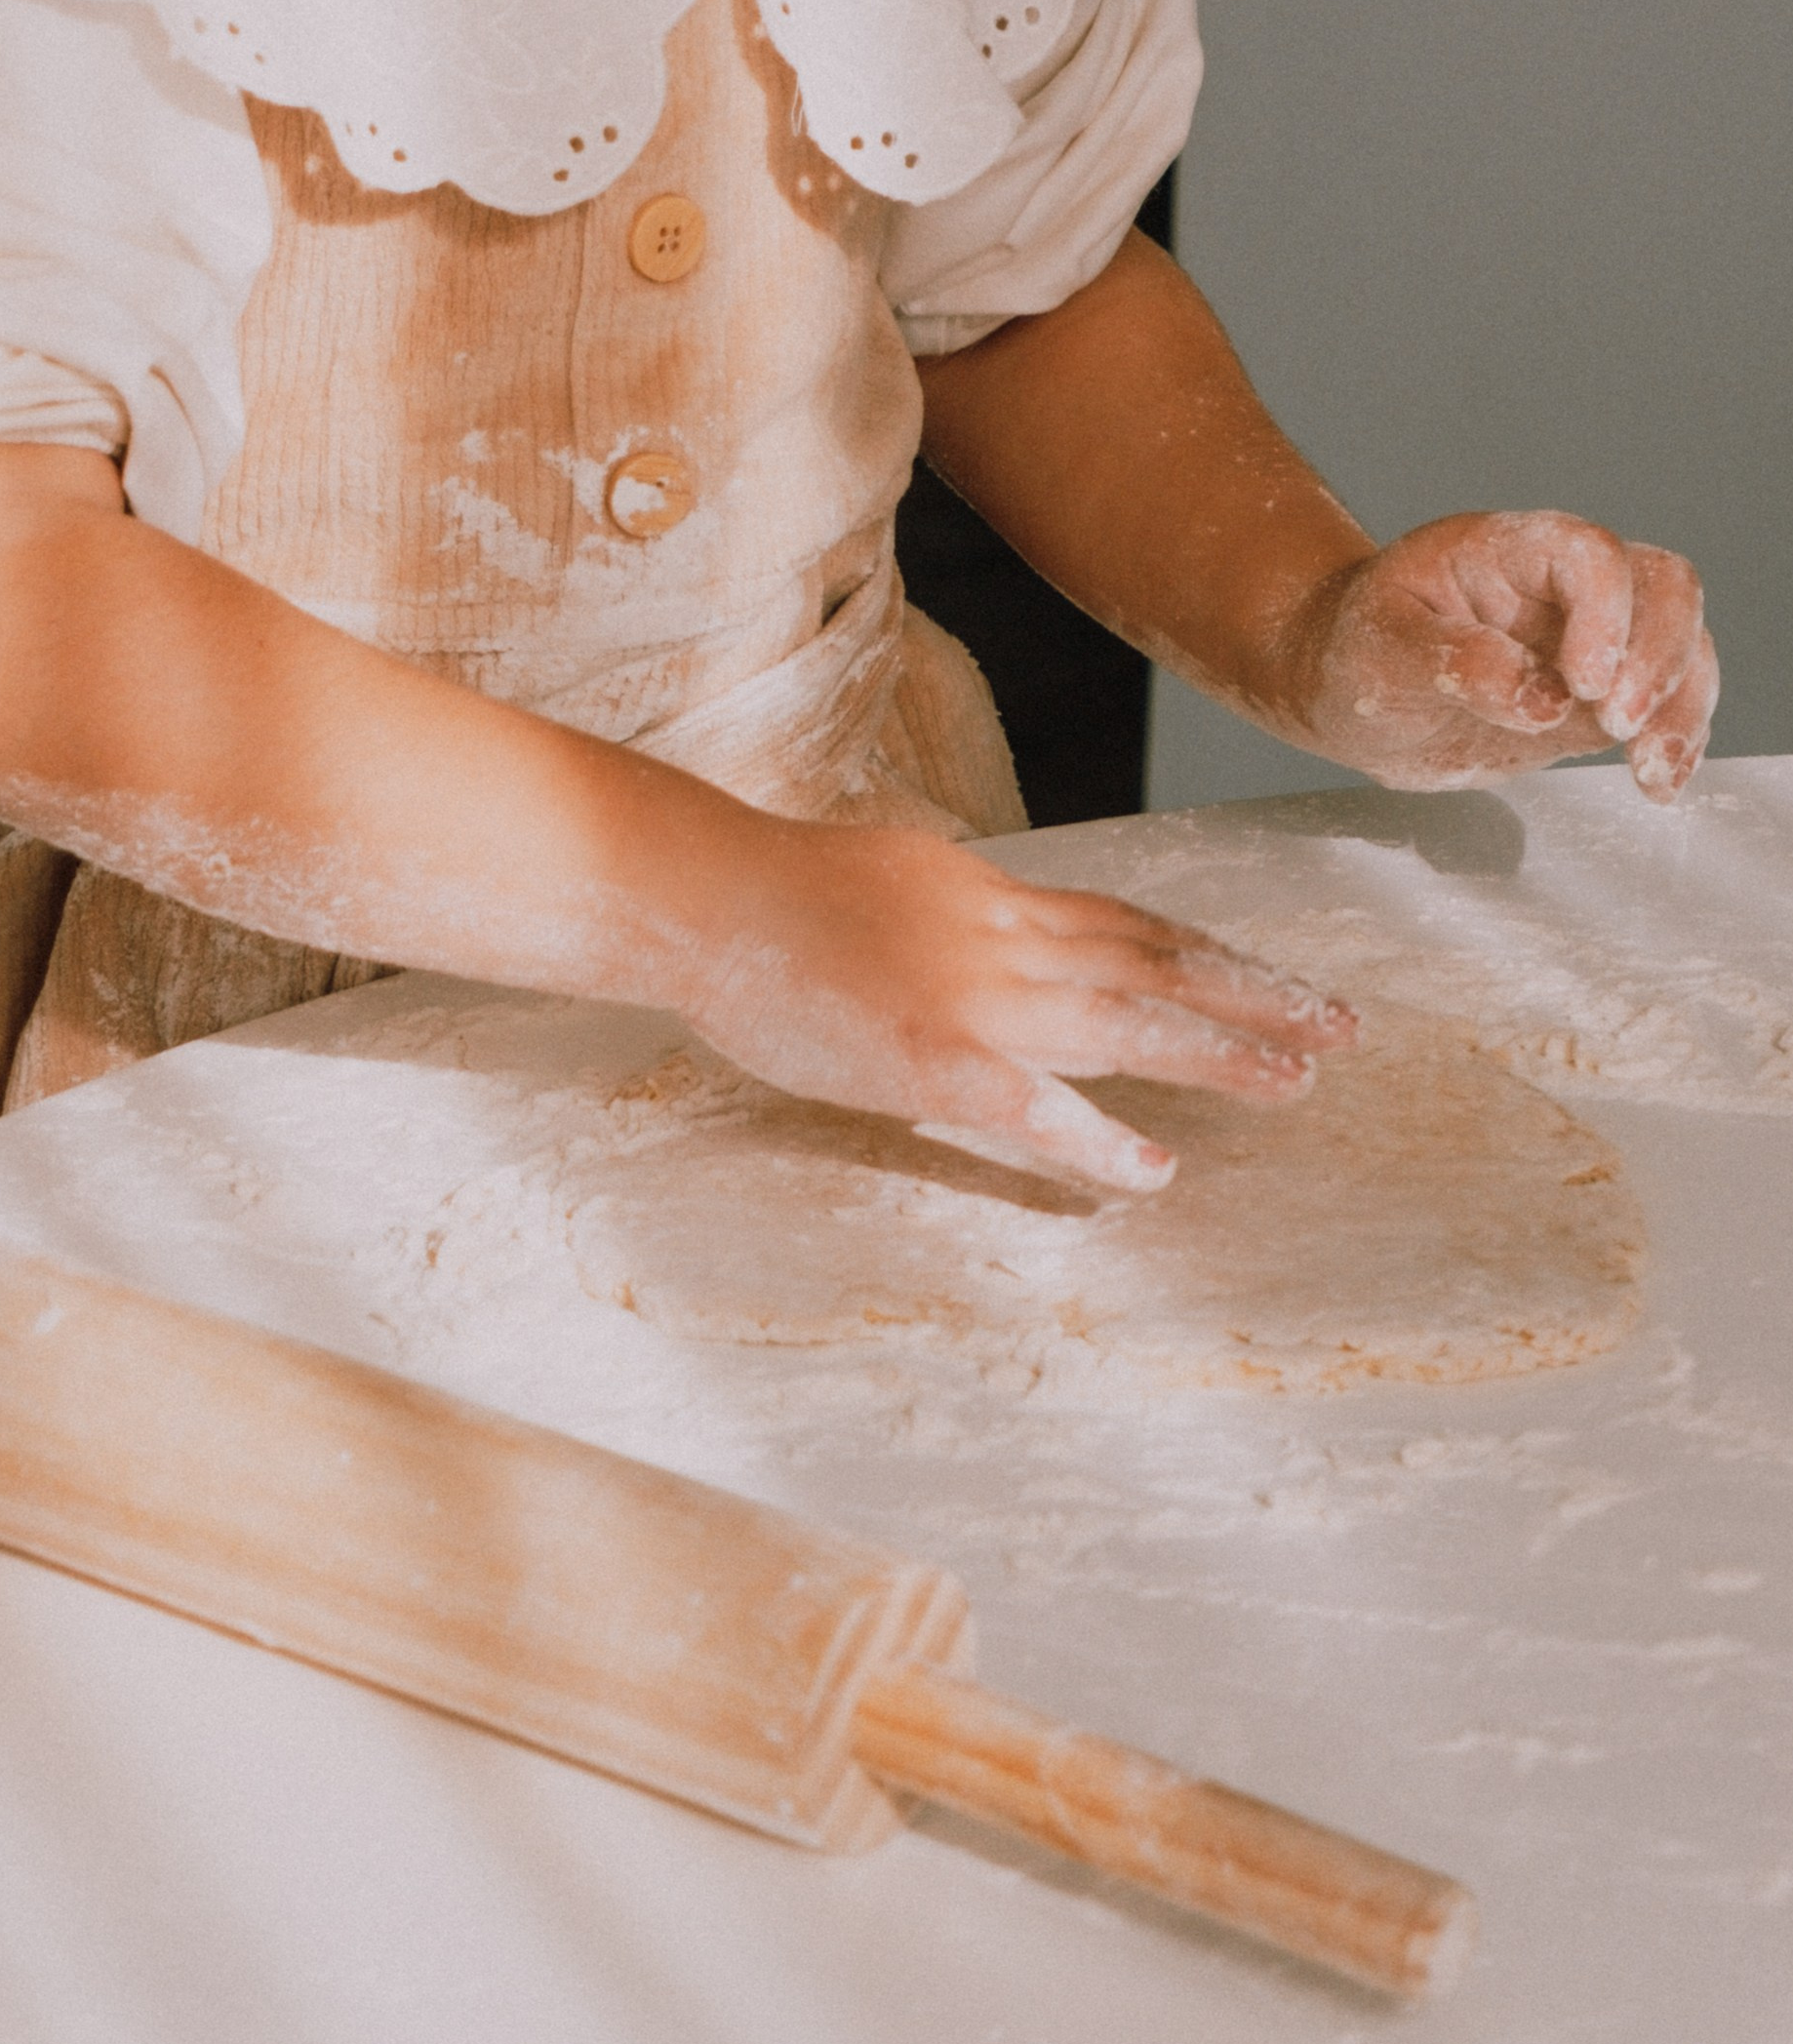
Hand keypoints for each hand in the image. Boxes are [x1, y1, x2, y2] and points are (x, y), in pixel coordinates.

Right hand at [679, 825, 1357, 1193]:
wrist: (699, 892)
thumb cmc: (771, 894)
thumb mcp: (895, 874)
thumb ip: (961, 906)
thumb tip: (999, 914)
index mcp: (992, 896)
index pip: (1128, 923)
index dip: (1211, 954)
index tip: (1280, 978)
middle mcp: (1002, 938)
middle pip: (1153, 964)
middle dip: (1255, 996)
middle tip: (1344, 1028)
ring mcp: (971, 997)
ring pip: (1123, 1022)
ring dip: (1216, 1052)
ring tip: (1296, 1080)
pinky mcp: (929, 1058)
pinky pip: (1033, 1108)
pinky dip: (1100, 1139)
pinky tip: (1157, 1169)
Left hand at [1287, 510, 1715, 800]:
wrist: (1352, 694)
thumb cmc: (1356, 653)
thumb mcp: (1379, 654)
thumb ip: (1454, 664)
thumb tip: (1543, 698)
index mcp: (1503, 551)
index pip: (1588, 552)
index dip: (1604, 611)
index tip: (1582, 684)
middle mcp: (1560, 586)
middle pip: (1660, 585)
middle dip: (1658, 658)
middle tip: (1614, 726)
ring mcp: (1588, 639)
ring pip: (1681, 640)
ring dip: (1681, 704)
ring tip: (1648, 771)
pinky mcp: (1597, 698)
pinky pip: (1668, 700)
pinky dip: (1678, 738)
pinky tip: (1659, 783)